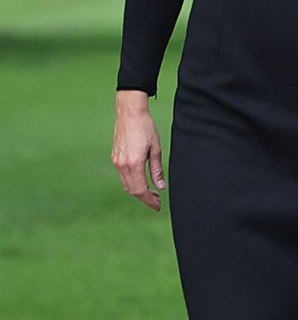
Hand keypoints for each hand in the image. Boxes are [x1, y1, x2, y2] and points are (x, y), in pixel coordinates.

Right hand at [111, 90, 165, 210]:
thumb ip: (157, 170)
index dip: (149, 201)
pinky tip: (142, 181)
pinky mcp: (115, 157)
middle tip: (157, 202)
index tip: (158, 206)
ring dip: (138, 191)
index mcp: (133, 163)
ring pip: (126, 184)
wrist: (129, 112)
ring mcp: (116, 161)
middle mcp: (122, 165)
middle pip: (132, 190)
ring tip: (152, 193)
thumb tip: (160, 186)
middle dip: (144, 198)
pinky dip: (132, 182)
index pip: (140, 190)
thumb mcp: (156, 149)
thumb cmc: (146, 128)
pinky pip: (123, 176)